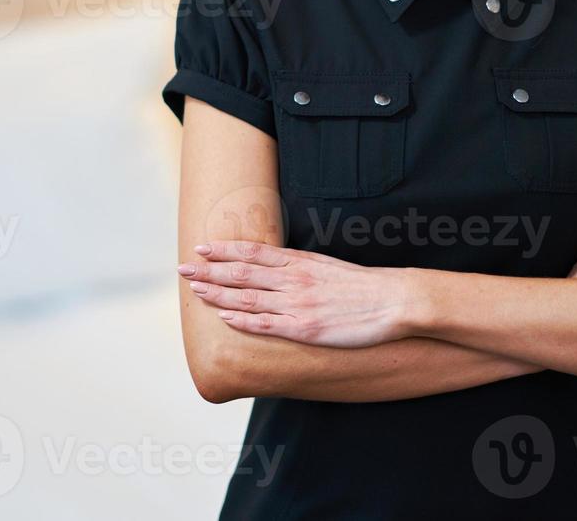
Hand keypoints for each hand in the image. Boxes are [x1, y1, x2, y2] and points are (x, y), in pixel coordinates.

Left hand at [175, 240, 407, 347]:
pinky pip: (268, 324)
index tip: (201, 248)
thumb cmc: (363, 286)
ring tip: (195, 290)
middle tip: (182, 268)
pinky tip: (225, 318)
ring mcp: (299, 304)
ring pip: (249, 297)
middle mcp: (295, 280)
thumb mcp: (328, 266)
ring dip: (218, 294)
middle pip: (243, 273)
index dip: (224, 251)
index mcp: (301, 262)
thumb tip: (275, 265)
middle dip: (209, 271)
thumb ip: (300, 266)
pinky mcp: (306, 328)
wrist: (394, 301)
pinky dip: (243, 320)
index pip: (253, 253)